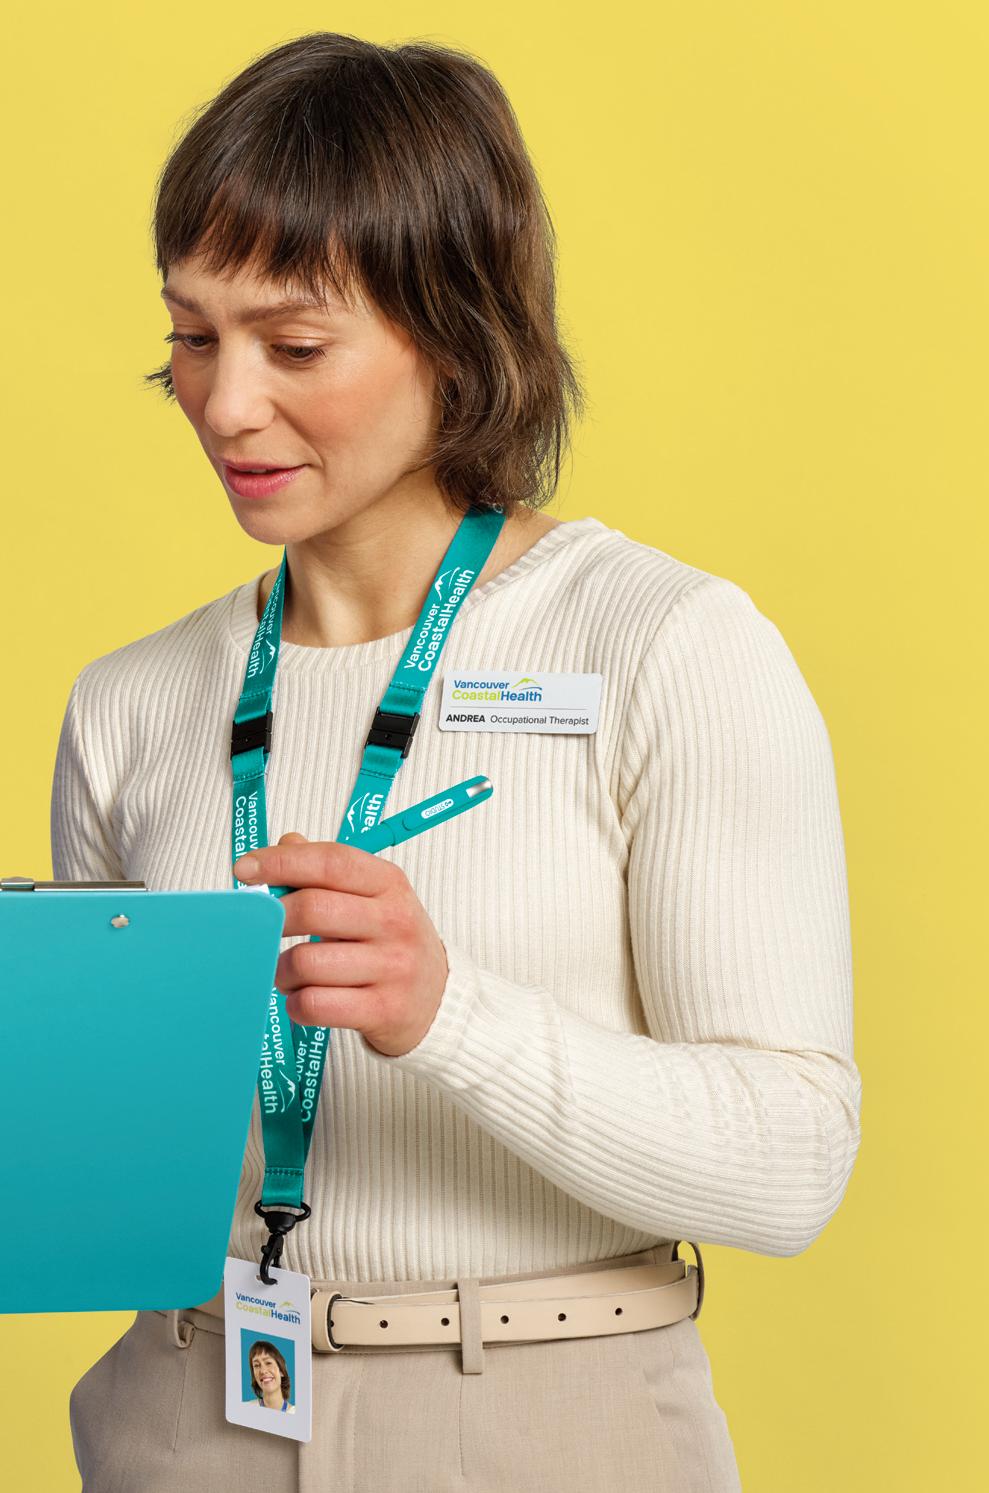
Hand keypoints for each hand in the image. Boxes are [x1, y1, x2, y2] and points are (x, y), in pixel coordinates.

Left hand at [233, 832, 448, 1057]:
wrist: (438, 1000)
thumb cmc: (392, 941)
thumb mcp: (374, 896)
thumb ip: (329, 870)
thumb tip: (286, 842)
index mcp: (390, 884)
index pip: (330, 861)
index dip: (281, 861)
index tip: (244, 869)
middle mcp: (395, 921)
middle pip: (313, 909)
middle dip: (273, 920)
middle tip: (261, 931)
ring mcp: (393, 967)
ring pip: (307, 962)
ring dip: (282, 970)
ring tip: (287, 973)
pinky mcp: (384, 1010)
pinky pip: (315, 1004)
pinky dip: (296, 1003)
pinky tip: (303, 998)